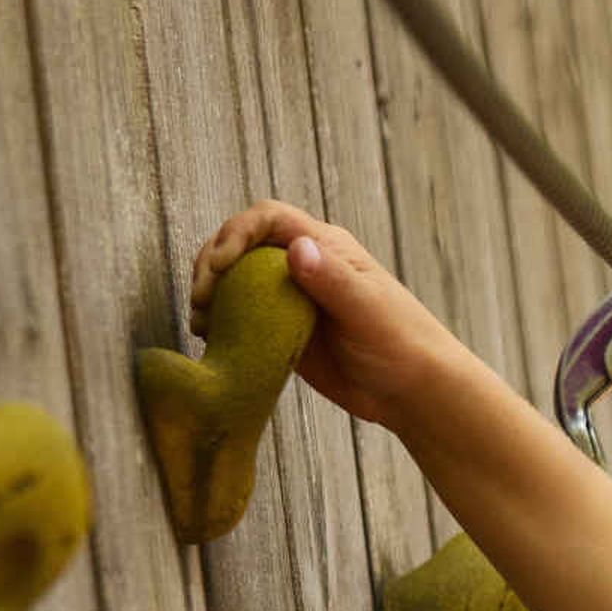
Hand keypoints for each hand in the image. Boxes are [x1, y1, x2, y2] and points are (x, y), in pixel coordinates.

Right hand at [185, 202, 483, 435]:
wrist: (413, 391)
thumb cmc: (402, 343)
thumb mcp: (368, 309)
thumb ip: (333, 279)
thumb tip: (296, 249)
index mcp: (325, 247)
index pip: (268, 219)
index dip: (236, 233)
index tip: (220, 266)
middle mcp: (304, 266)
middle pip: (242, 247)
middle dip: (213, 263)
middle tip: (199, 297)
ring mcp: (291, 299)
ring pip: (237, 282)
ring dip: (210, 294)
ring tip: (198, 321)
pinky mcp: (284, 332)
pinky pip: (243, 319)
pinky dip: (222, 324)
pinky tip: (210, 341)